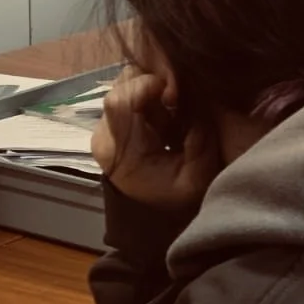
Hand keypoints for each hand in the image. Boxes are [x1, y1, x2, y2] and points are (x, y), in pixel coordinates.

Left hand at [91, 68, 219, 211]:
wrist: (160, 221)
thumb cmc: (180, 200)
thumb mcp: (199, 172)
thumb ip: (198, 133)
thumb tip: (196, 92)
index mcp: (118, 150)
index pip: (118, 100)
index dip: (148, 85)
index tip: (177, 92)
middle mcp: (105, 135)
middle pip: (122, 85)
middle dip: (155, 82)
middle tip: (181, 98)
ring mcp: (108, 129)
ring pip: (128, 84)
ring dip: (155, 87)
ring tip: (176, 106)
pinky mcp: (117, 125)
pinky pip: (133, 93)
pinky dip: (154, 94)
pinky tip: (171, 110)